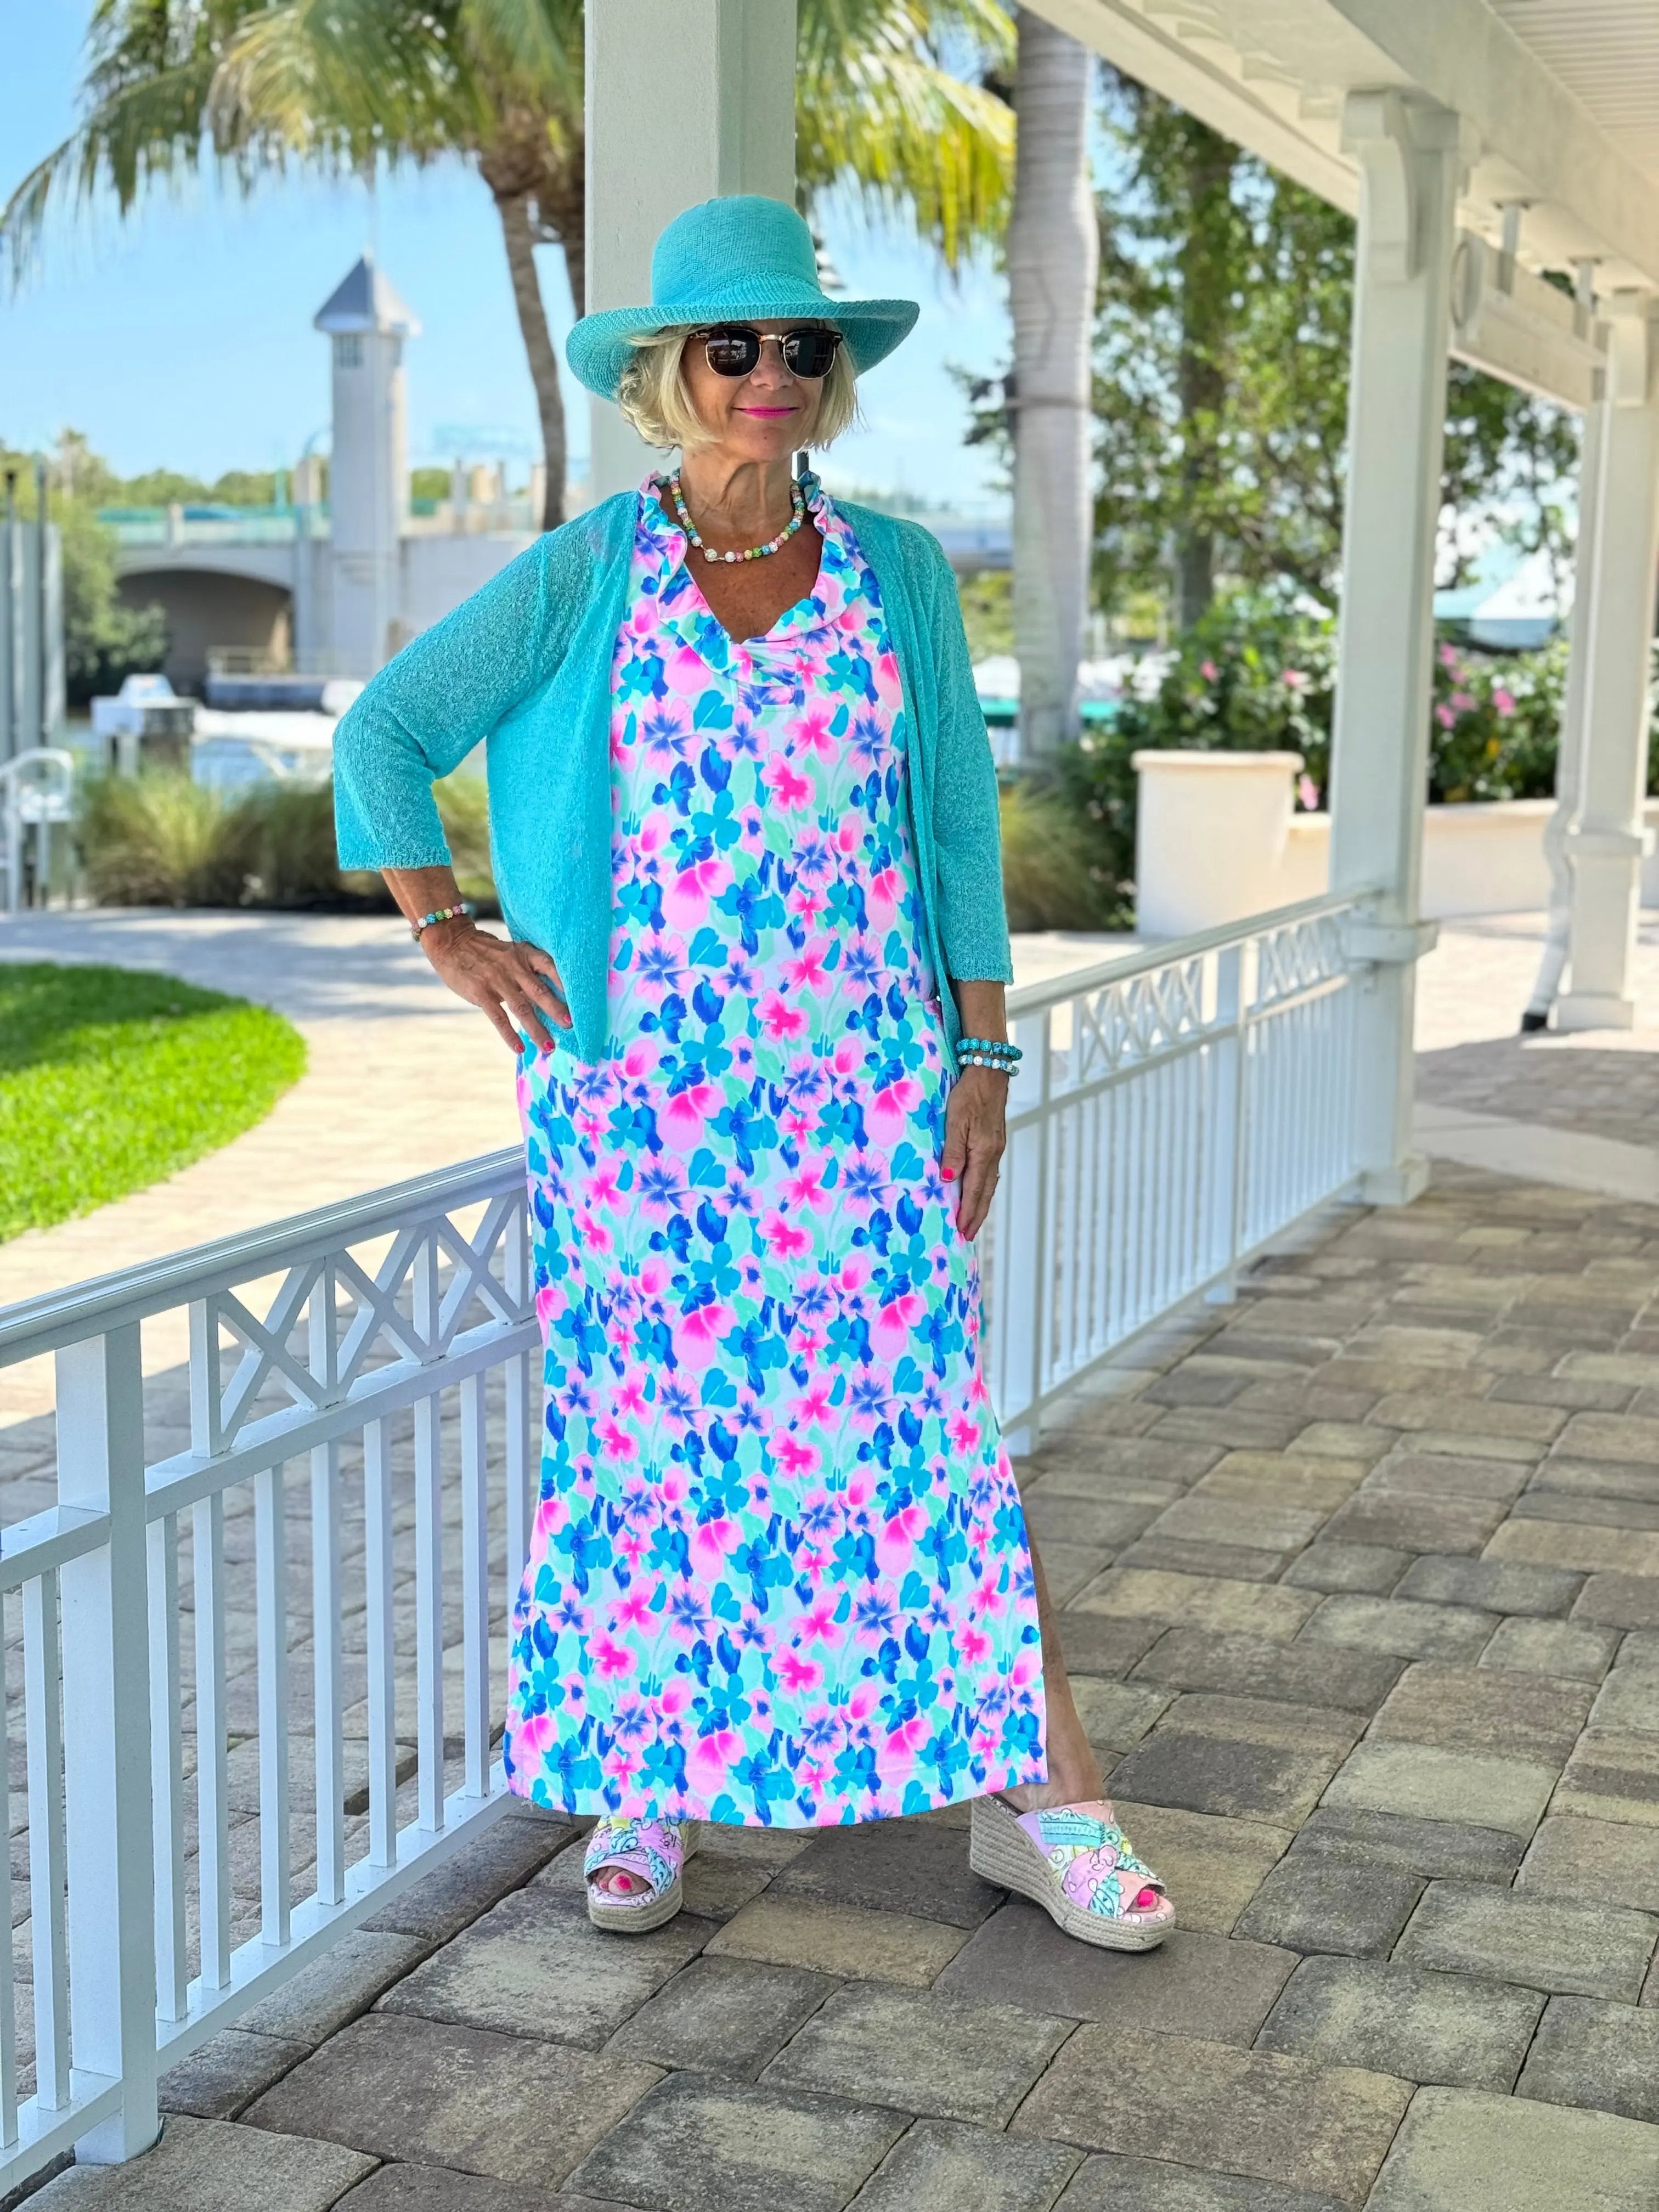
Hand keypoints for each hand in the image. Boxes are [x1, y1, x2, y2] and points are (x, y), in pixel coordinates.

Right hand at [420, 920, 571, 1052]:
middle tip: (572, 1027)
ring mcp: (497, 980)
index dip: (567, 983)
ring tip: (549, 1047)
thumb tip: (551, 994)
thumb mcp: (511, 952)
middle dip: (557, 1010)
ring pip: (522, 1008)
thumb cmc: (486, 951)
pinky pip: (499, 1018)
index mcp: (524, 954)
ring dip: (537, 1030)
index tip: (583, 999)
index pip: (551, 967)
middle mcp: (514, 966)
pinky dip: (510, 1034)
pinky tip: (519, 1048)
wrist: (452, 943)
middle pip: (540, 991)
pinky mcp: (481, 993)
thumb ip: (528, 969)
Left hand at [941, 1066, 1007, 1238]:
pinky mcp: (995, 1140)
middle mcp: (993, 1153)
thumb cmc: (968, 1094)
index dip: (968, 1211)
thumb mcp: (955, 1121)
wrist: (989, 1072)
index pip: (975, 1189)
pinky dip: (985, 1187)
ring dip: (982, 1203)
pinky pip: (990, 1171)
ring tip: (974, 1219)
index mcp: (983, 1151)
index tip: (962, 1230)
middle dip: (977, 1214)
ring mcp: (996, 1147)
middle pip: (986, 1191)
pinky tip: (981, 1191)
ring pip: (990, 1182)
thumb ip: (952, 1151)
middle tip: (969, 1235)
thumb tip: (948, 1180)